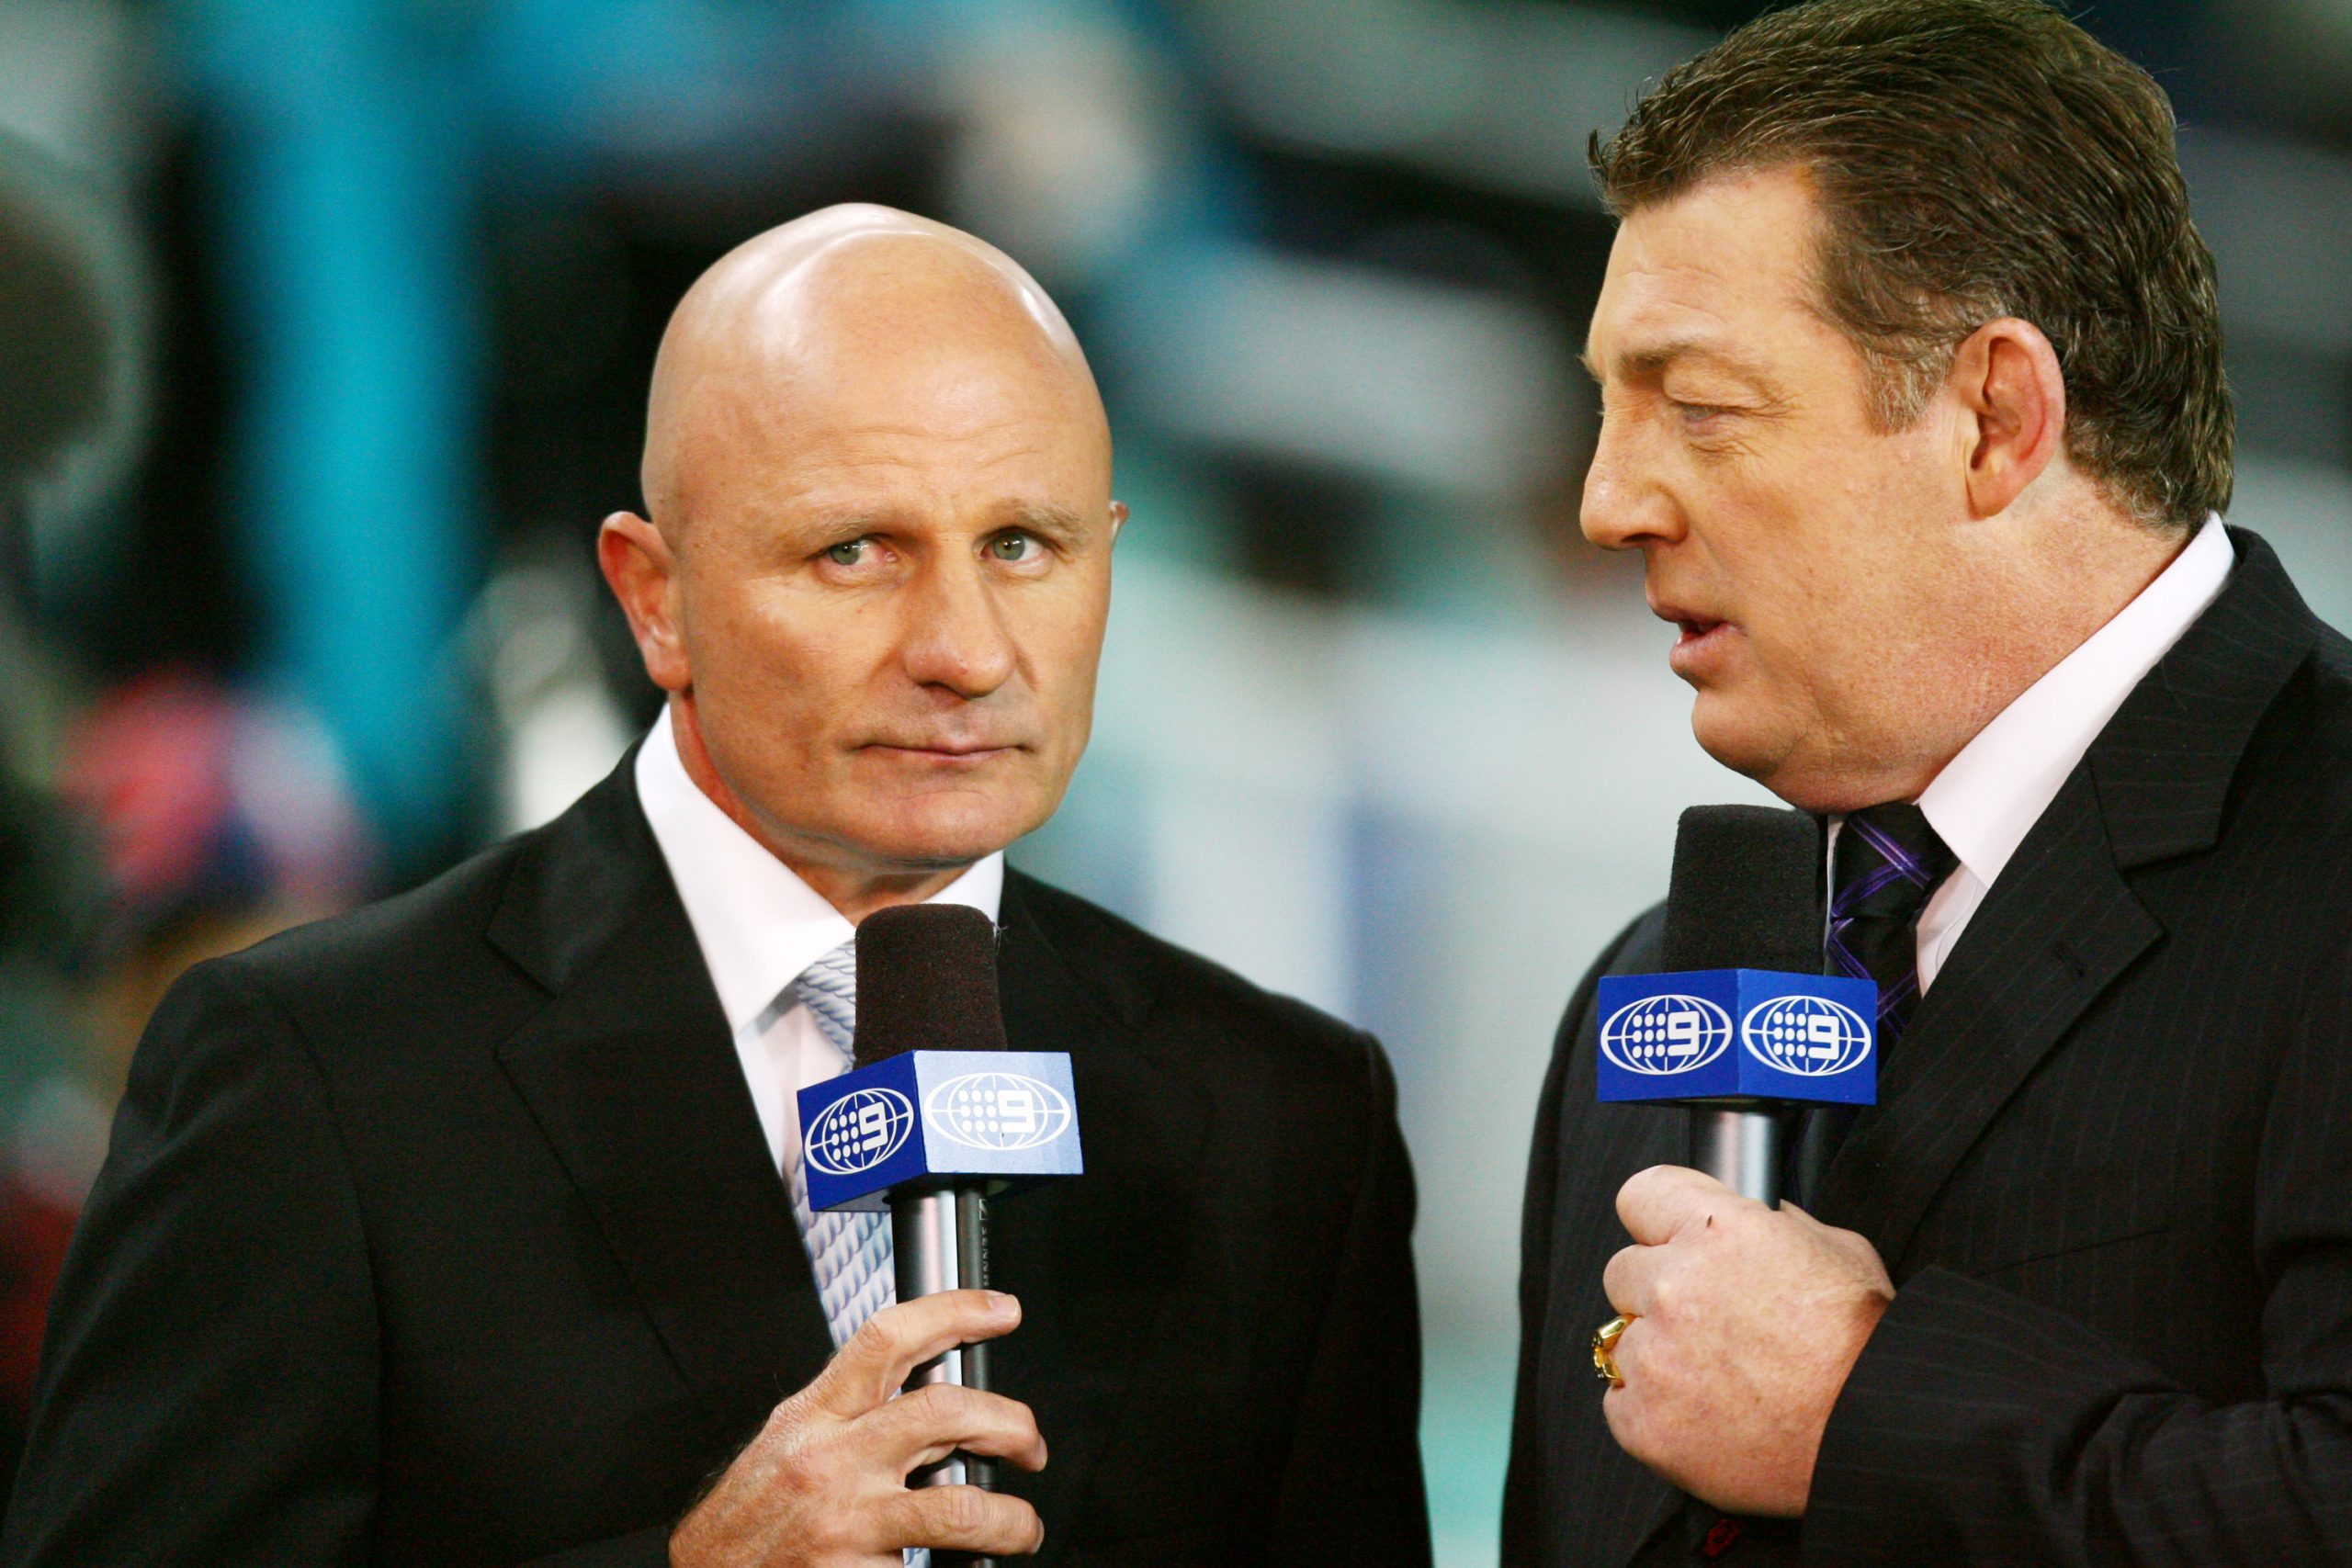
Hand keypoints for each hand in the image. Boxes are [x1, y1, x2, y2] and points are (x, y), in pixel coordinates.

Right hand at [671, 1289, 1046, 1565]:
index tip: (1001, 1311)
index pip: (888, 1339)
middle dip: (1009, 1423)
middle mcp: (832, 1462)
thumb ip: (852, 1418)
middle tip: (1028, 1445)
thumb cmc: (746, 1519)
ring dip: (1010, 1518)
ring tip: (1020, 1526)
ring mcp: (848, 1523)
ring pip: (960, 1506)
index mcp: (815, 1416)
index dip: (955, 1312)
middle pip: (944, 1413)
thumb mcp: (789, 1444)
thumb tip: (933, 1408)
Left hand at [1600, 1165, 1893, 1517]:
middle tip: (1710, 1323)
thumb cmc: (1867, 1350)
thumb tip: (1761, 1216)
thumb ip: (1784, 1226)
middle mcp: (1674, 1287)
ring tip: (1718, 1379)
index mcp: (1718, 1233)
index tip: (1669, 1236)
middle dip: (1658, 1292)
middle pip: (1624, 1271)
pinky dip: (1654, 1412)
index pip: (1641, 1194)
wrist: (1873, 1437)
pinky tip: (1704, 1417)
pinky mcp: (1644, 1421)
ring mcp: (1654, 1357)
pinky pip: (1621, 1404)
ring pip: (1622, 1340)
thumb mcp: (1842, 1253)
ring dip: (1658, 1355)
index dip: (1659, 1219)